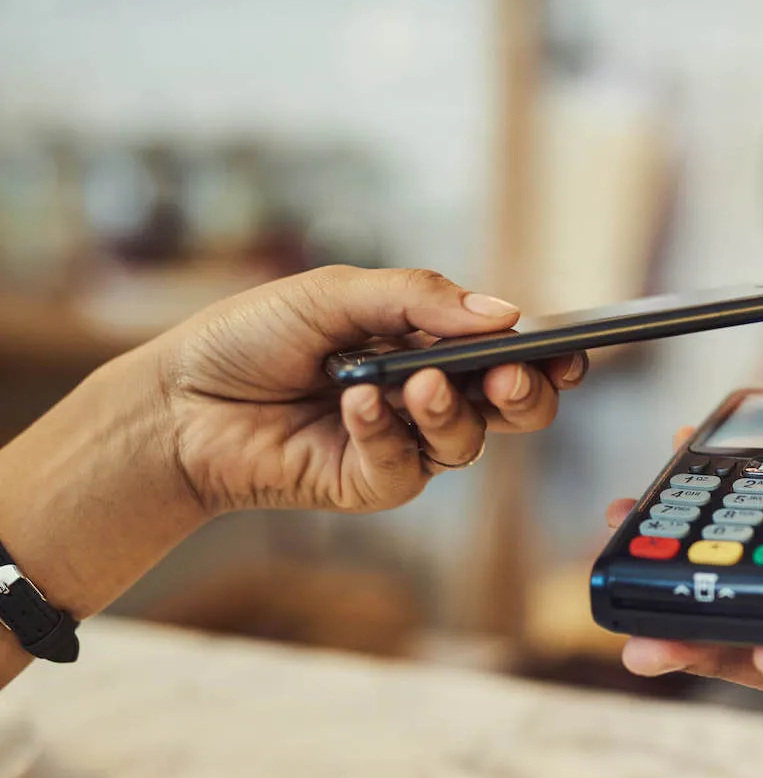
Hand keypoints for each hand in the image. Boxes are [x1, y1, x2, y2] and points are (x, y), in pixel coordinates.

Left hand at [158, 266, 586, 514]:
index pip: (508, 351)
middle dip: (523, 392)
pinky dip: (385, 433)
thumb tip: (504, 314)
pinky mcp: (373, 484)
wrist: (179, 400)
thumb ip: (419, 300)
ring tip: (414, 384)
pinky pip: (407, 467)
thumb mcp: (335, 294)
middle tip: (508, 375)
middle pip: (513, 407)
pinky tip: (354, 407)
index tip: (568, 352)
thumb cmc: (252, 338)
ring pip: (467, 441)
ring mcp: (405, 444)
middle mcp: (428, 396)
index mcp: (431, 343)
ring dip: (449, 410)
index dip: (546, 356)